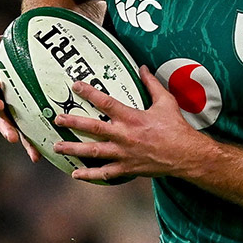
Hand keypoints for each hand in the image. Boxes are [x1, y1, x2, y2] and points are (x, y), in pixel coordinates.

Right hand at [0, 23, 39, 162]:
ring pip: (7, 125)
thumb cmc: (17, 53)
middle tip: (1, 108)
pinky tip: (38, 155)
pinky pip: (27, 135)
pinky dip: (30, 145)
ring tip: (17, 139)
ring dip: (11, 133)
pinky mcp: (25, 122)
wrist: (34, 62)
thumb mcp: (6, 47)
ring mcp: (11, 113)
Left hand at [52, 66, 203, 183]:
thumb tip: (143, 68)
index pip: (105, 103)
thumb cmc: (176, 127)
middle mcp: (124, 136)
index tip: (75, 86)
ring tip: (57, 146)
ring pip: (93, 152)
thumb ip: (152, 84)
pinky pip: (104, 173)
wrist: (185, 154)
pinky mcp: (127, 168)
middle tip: (57, 119)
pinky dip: (89, 175)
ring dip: (73, 149)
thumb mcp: (166, 102)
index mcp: (132, 118)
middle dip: (72, 122)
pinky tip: (75, 174)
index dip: (89, 93)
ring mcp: (123, 154)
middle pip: (92, 128)